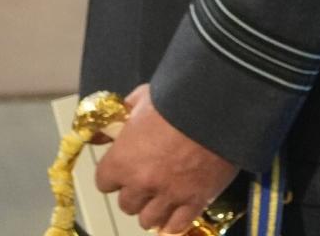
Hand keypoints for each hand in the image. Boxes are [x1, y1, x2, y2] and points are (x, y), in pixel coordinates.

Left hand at [94, 83, 239, 233]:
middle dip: (134, 191)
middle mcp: (142, 183)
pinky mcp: (195, 201)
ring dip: (153, 208)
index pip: (104, 181)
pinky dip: (173, 222)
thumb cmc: (176, 98)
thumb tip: (104, 130)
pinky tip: (176, 210)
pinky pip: (176, 226)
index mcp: (123, 159)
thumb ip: (121, 117)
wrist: (216, 105)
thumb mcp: (142, 98)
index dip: (113, 173)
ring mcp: (169, 195)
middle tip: (146, 177)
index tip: (123, 165)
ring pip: (148, 220)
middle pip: (127, 204)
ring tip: (162, 194)